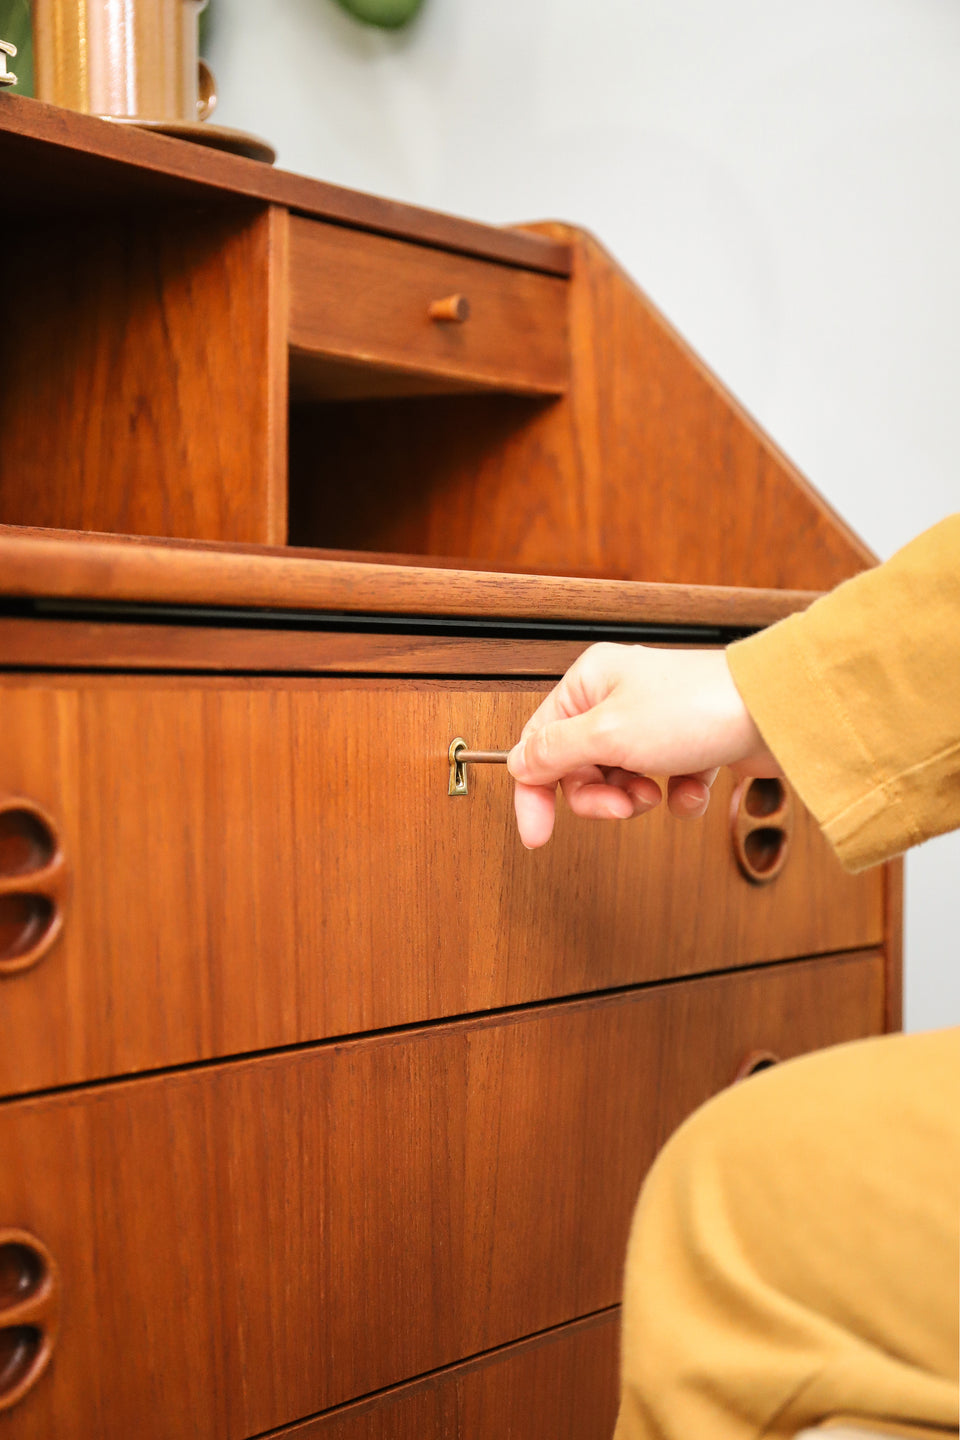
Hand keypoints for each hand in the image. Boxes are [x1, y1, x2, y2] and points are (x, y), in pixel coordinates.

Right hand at [506, 643, 778, 847]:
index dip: (534, 791)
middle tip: (623, 805)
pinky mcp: (689, 743)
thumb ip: (554, 753)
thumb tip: (518, 764)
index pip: (539, 743)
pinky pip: (665, 783)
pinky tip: (695, 786)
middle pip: (580, 767)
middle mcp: (618, 697)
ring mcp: (655, 721)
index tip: (537, 834)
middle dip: (600, 796)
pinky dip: (678, 794)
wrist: (776, 713)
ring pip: (621, 780)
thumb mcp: (607, 734)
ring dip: (637, 796)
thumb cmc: (696, 707)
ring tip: (659, 790)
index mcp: (589, 683)